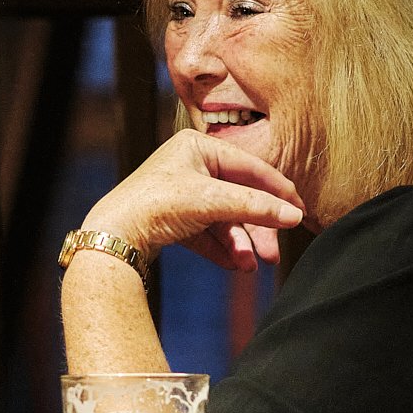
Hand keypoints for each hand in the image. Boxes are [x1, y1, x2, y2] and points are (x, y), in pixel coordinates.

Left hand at [84, 131, 303, 273]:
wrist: (112, 237)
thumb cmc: (156, 205)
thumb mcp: (212, 201)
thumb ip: (256, 207)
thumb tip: (294, 215)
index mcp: (198, 147)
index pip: (250, 167)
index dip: (277, 191)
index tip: (299, 212)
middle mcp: (191, 167)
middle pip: (239, 198)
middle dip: (257, 228)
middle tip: (273, 253)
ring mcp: (182, 194)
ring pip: (224, 220)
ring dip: (241, 244)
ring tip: (252, 265)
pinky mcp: (174, 220)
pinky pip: (208, 234)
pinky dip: (223, 249)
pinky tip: (237, 266)